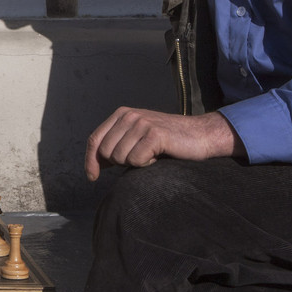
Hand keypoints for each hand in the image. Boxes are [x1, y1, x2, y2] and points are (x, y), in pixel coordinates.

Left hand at [84, 107, 238, 180]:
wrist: (200, 136)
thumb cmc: (168, 142)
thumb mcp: (136, 138)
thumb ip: (116, 145)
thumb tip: (94, 165)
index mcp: (121, 114)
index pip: (94, 139)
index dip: (90, 161)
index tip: (92, 177)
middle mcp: (129, 115)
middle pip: (105, 152)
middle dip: (119, 163)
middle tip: (140, 157)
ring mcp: (141, 123)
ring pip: (120, 158)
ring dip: (135, 163)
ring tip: (151, 154)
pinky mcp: (154, 134)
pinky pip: (136, 160)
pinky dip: (146, 164)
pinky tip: (158, 156)